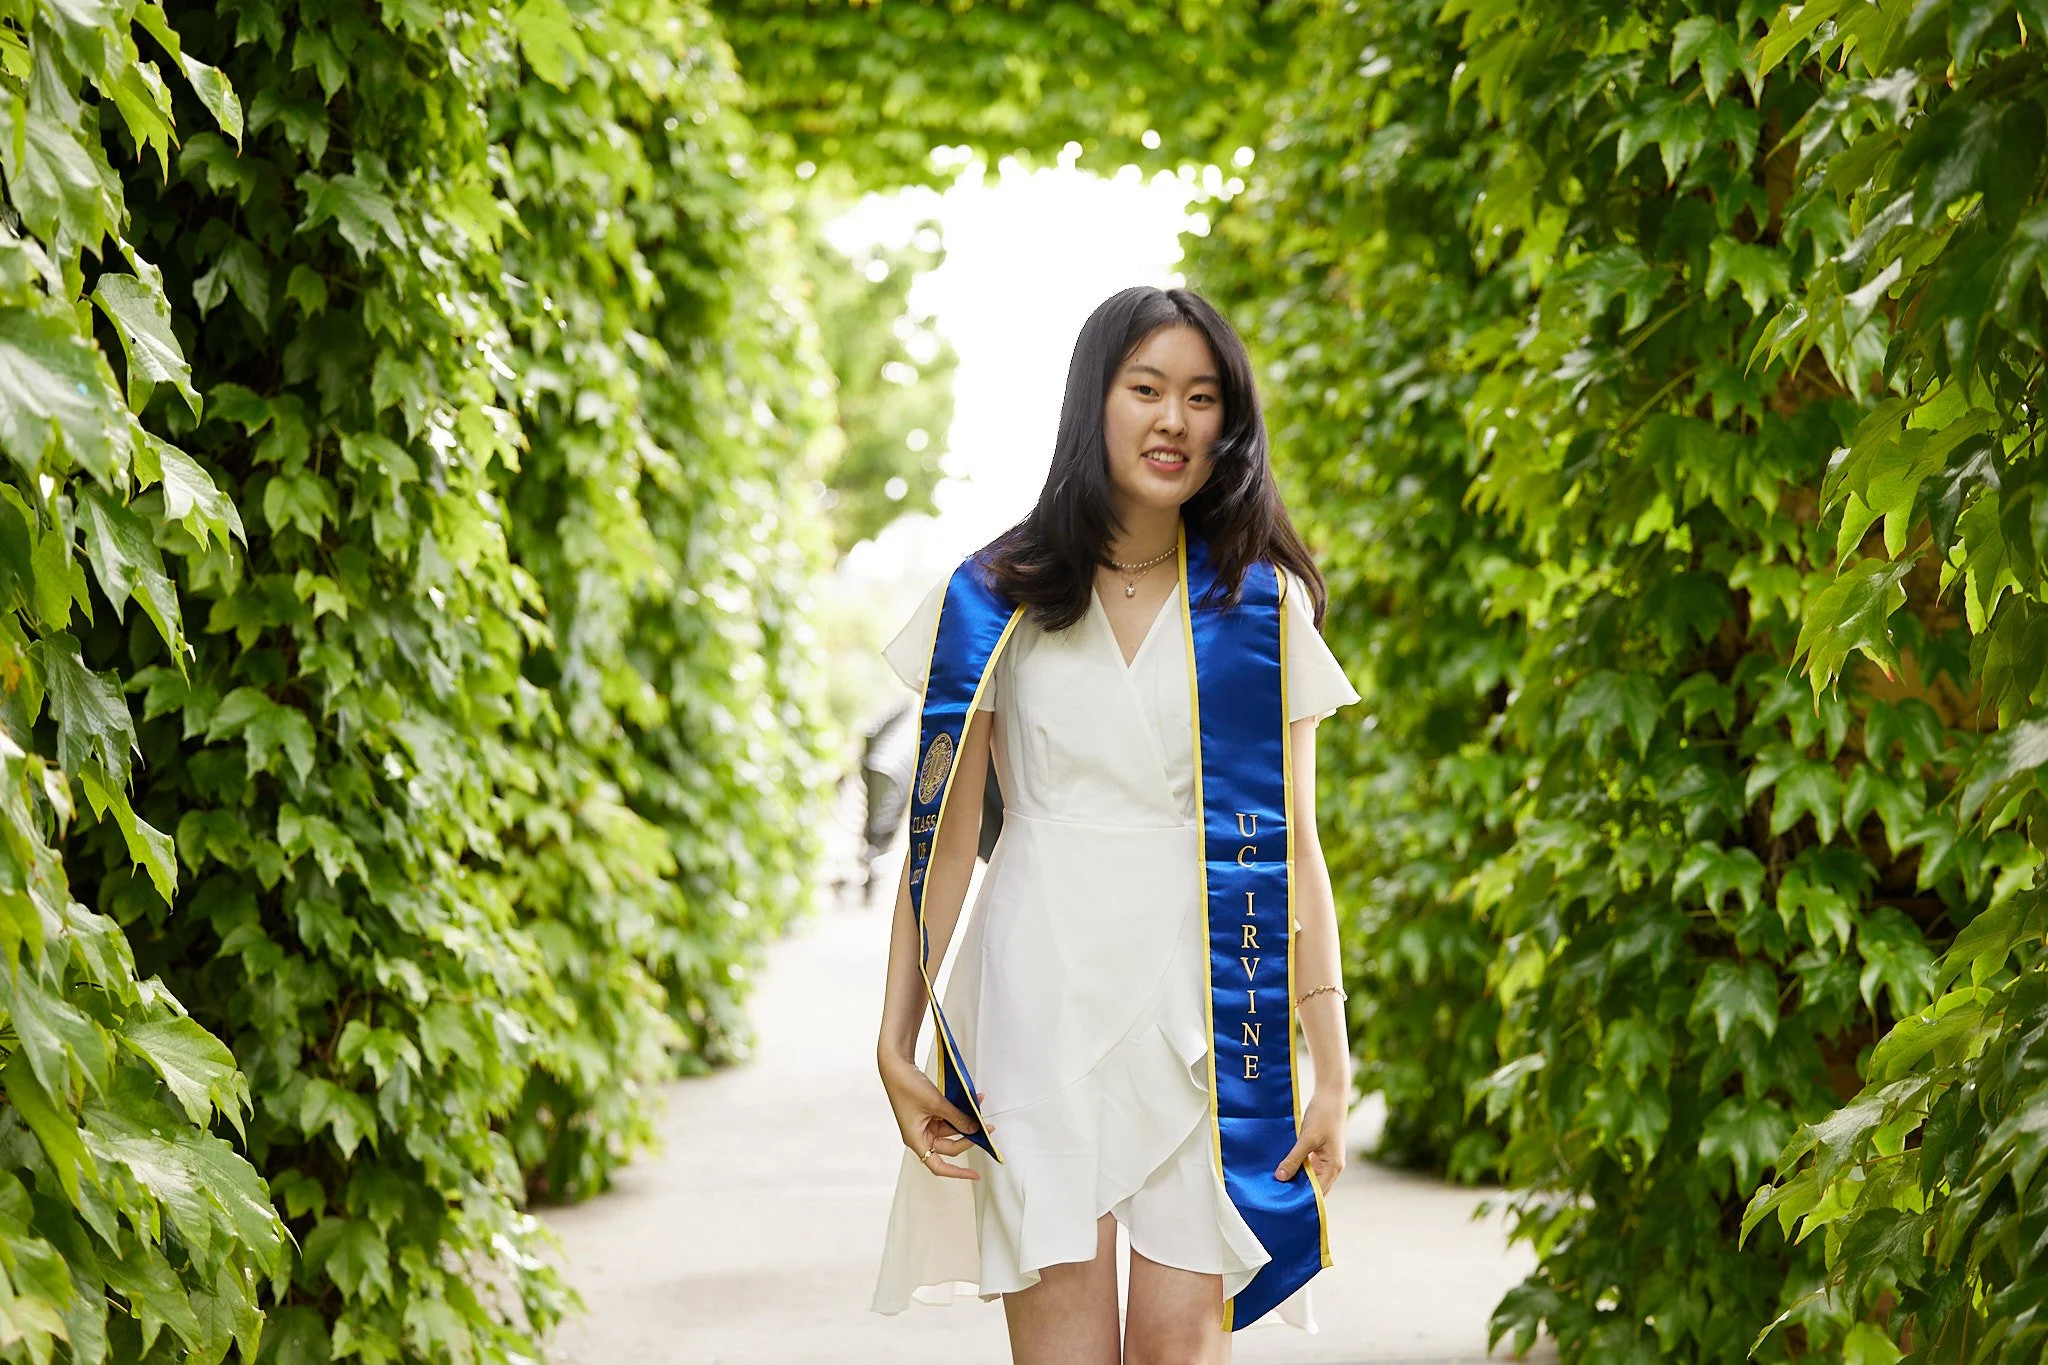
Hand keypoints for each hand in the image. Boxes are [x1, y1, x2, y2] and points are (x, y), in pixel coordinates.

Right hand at [878, 1047, 985, 1181]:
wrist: (896, 1066)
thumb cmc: (907, 1086)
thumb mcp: (936, 1103)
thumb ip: (957, 1118)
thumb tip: (974, 1129)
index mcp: (916, 1140)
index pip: (938, 1166)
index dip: (958, 1173)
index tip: (975, 1175)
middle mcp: (921, 1136)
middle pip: (950, 1146)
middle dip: (969, 1137)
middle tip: (987, 1128)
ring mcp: (925, 1125)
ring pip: (951, 1130)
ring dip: (966, 1120)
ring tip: (979, 1106)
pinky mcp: (929, 1114)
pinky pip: (948, 1118)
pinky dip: (959, 1112)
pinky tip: (971, 1102)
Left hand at [1275, 1088, 1346, 1190]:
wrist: (1331, 1095)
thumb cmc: (1324, 1115)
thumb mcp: (1307, 1139)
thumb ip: (1294, 1159)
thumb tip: (1281, 1177)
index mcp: (1334, 1167)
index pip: (1318, 1192)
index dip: (1302, 1198)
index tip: (1284, 1203)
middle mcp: (1332, 1167)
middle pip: (1315, 1187)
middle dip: (1298, 1191)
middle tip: (1277, 1196)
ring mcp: (1327, 1159)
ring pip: (1310, 1177)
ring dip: (1296, 1179)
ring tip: (1278, 1185)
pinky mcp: (1320, 1151)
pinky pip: (1308, 1166)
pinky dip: (1297, 1168)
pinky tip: (1283, 1169)